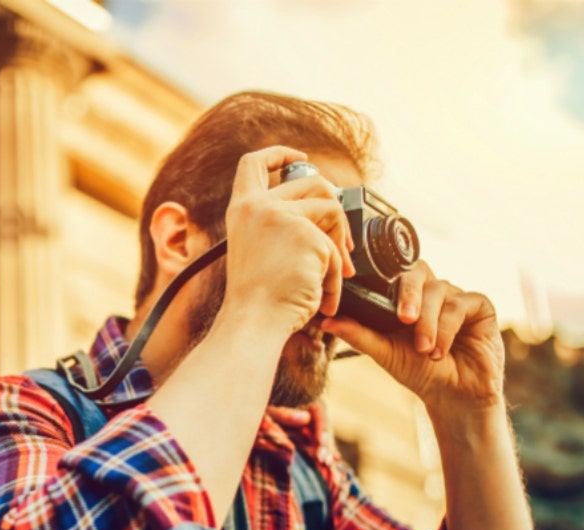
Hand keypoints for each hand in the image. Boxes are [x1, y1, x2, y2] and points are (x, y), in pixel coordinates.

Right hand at [222, 146, 355, 335]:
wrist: (255, 321)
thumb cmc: (257, 298)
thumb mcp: (257, 248)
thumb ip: (278, 223)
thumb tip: (323, 208)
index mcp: (242, 209)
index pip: (254, 163)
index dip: (279, 153)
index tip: (299, 157)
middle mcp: (259, 206)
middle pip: (312, 181)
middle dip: (334, 210)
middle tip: (341, 242)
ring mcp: (283, 217)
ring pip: (332, 209)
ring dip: (339, 244)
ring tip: (334, 275)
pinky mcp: (307, 235)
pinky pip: (337, 248)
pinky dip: (335, 275)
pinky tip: (325, 295)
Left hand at [321, 261, 505, 415]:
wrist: (453, 396)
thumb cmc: (418, 371)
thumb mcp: (384, 352)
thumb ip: (357, 334)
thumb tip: (325, 321)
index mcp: (406, 296)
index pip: (394, 271)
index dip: (383, 277)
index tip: (370, 295)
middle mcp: (431, 291)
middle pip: (417, 272)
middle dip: (408, 295)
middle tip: (403, 319)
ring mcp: (456, 296)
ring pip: (439, 291)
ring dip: (429, 322)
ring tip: (424, 349)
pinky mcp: (479, 306)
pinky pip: (462, 304)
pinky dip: (448, 327)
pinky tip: (440, 350)